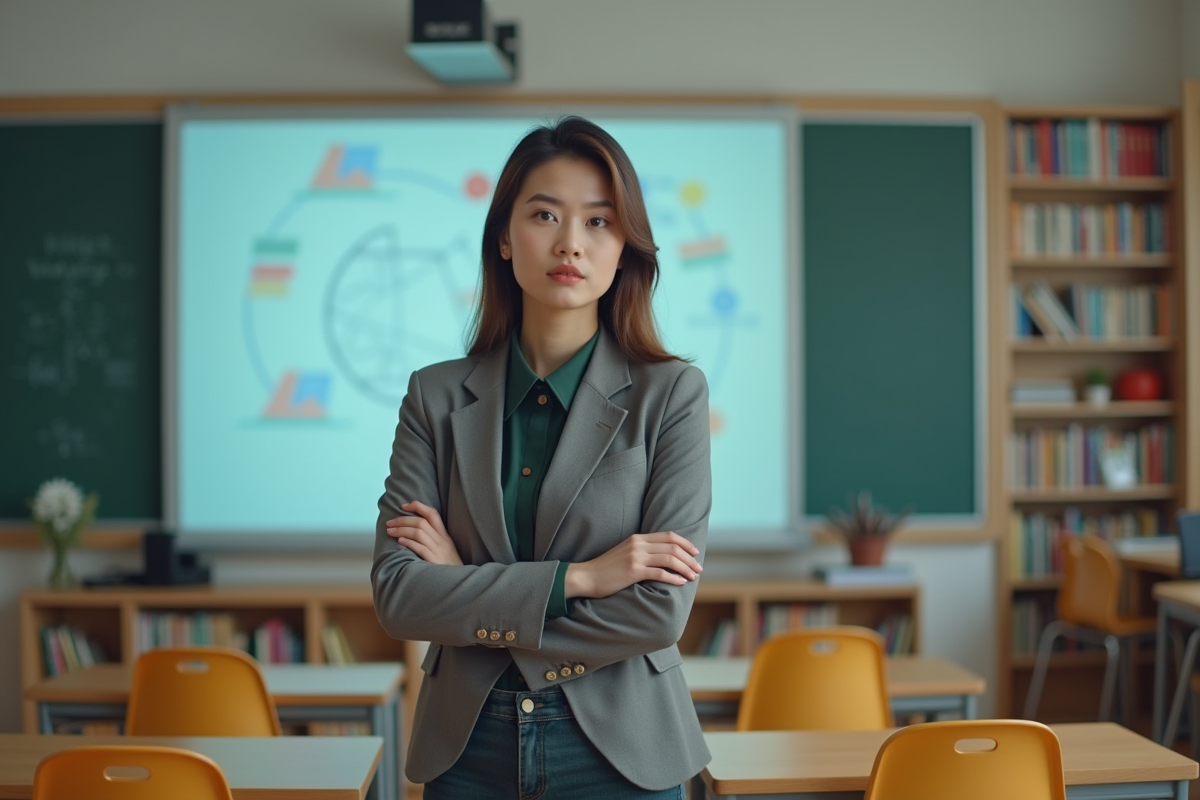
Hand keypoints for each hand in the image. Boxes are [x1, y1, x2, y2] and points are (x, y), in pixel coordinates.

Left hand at [385, 501, 462, 565]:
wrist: (459, 582)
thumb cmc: (449, 567)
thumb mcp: (445, 550)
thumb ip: (433, 540)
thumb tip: (412, 531)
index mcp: (445, 535)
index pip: (432, 514)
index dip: (417, 506)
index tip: (403, 506)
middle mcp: (442, 540)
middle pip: (421, 522)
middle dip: (403, 520)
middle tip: (389, 522)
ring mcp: (439, 551)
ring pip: (419, 533)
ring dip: (402, 530)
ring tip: (390, 532)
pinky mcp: (435, 561)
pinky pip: (421, 548)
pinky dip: (409, 543)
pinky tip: (400, 542)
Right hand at [564, 531, 700, 599]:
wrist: (586, 576)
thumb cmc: (606, 569)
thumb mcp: (625, 553)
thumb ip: (641, 551)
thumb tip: (661, 558)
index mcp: (637, 538)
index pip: (668, 536)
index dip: (685, 543)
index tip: (695, 552)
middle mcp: (638, 544)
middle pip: (672, 546)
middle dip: (689, 558)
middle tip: (698, 568)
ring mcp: (636, 557)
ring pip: (669, 558)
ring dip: (685, 568)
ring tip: (693, 576)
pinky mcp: (633, 571)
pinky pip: (659, 573)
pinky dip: (673, 578)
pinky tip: (681, 583)